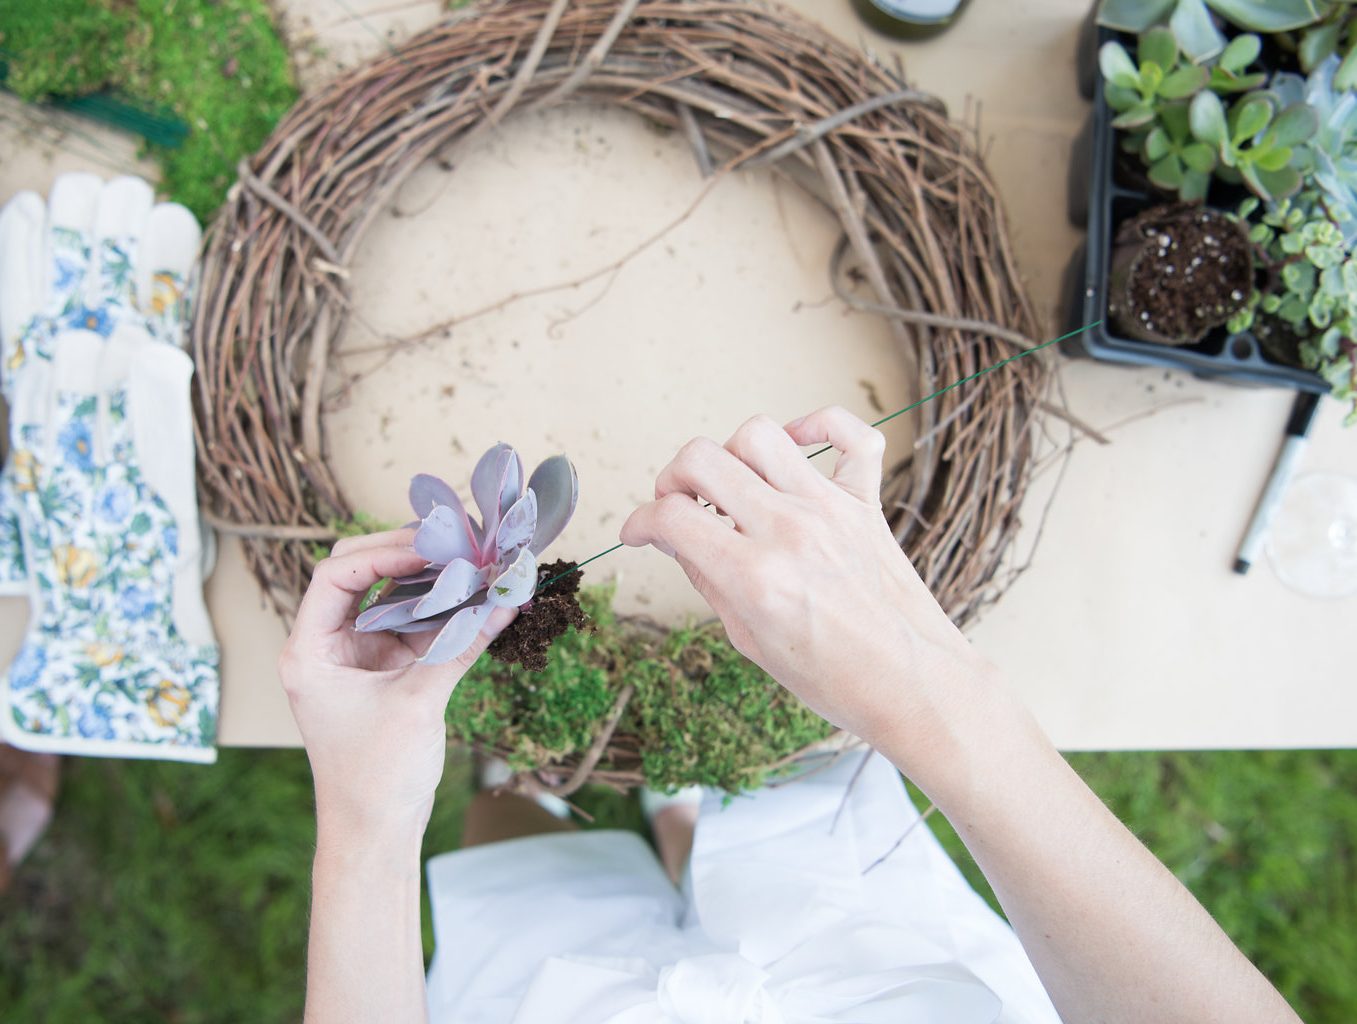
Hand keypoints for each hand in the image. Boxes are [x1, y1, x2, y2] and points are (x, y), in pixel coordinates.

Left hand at [279, 528, 516, 841]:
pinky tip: (476, 595)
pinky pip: (412, 625)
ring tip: (470, 558)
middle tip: (452, 542)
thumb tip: (506, 600)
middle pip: (358, 575)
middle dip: (404, 555)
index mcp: (310, 651)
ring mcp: (357, 656)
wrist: (375, 832)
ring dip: (428, 578)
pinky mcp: (385, 670)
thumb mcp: (419, 703)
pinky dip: (441, 610)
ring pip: (389, 596)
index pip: (335, 576)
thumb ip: (460, 645)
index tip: (428, 552)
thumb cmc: (377, 776)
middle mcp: (328, 646)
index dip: (380, 555)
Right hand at [619, 406, 993, 752]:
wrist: (912, 684)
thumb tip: (676, 540)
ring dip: (730, 453)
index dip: (640, 522)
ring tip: (732, 484)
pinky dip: (818, 426)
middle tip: (678, 504)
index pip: (670, 517)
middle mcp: (789, 531)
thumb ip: (709, 580)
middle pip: (702, 459)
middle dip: (672, 478)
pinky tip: (796, 448)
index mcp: (754, 576)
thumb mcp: (750, 641)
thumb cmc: (837, 679)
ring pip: (760, 434)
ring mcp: (830, 509)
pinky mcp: (865, 503)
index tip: (639, 532)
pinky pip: (849, 435)